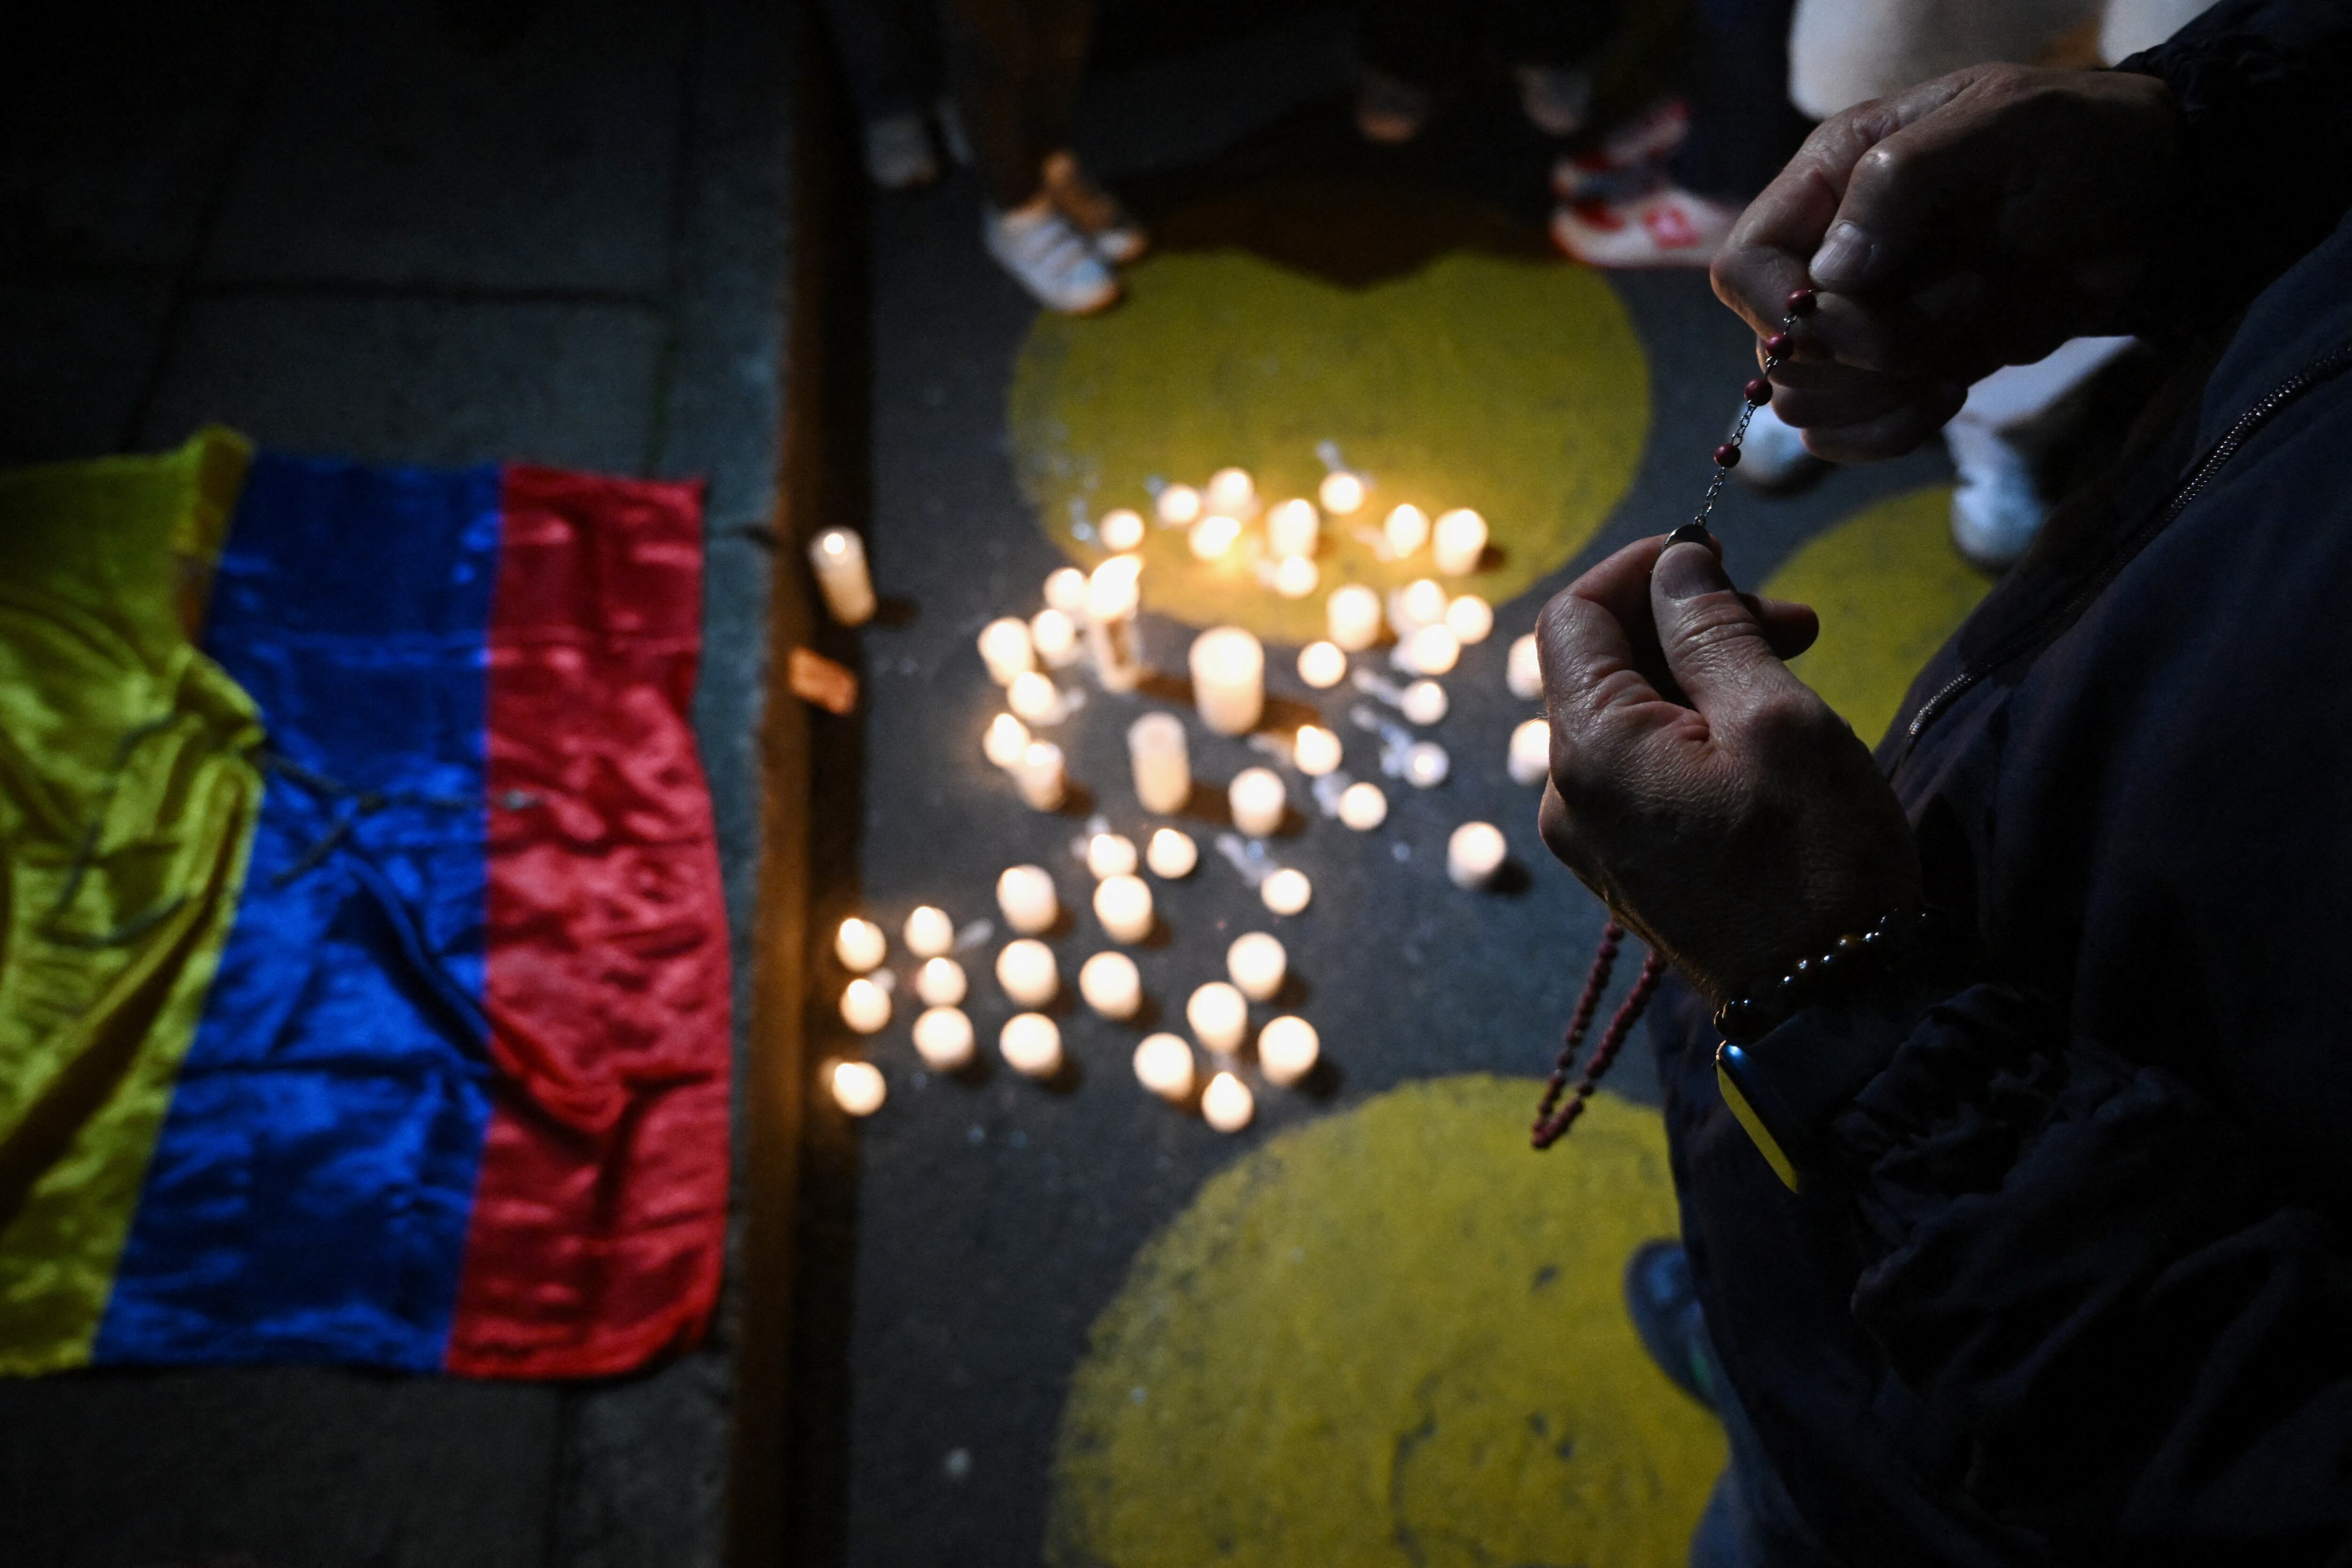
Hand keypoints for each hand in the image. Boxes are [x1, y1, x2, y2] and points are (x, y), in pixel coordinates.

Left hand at [1536, 536, 1922, 1003]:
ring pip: (1628, 711)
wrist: (1836, 1007)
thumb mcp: (1777, 720)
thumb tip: (1675, 564)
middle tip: (1793, 620)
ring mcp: (1594, 834)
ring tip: (1795, 664)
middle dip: (1686, 619)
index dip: (1641, 567)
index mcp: (1589, 752)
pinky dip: (1696, 724)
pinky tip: (1766, 726)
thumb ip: (1713, 631)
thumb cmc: (1817, 863)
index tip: (1718, 551)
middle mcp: (1567, 795)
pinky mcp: (1630, 861)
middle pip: (1598, 662)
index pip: (1571, 617)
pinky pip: (1643, 764)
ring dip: (1702, 669)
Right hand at [1713, 64, 2178, 461]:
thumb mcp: (2003, 125)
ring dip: (1888, 392)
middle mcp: (1828, 257)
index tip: (1853, 310)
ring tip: (1969, 340)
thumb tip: (1833, 274)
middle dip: (1868, 347)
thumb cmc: (2083, 140)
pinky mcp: (1900, 371)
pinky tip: (1951, 393)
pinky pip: (1846, 436)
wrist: (2154, 199)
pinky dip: (1890, 433)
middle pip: (1779, 352)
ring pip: (1810, 404)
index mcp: (1829, 182)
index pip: (1743, 269)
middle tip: (1967, 292)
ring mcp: (1861, 322)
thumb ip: (1906, 179)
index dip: (1782, 310)